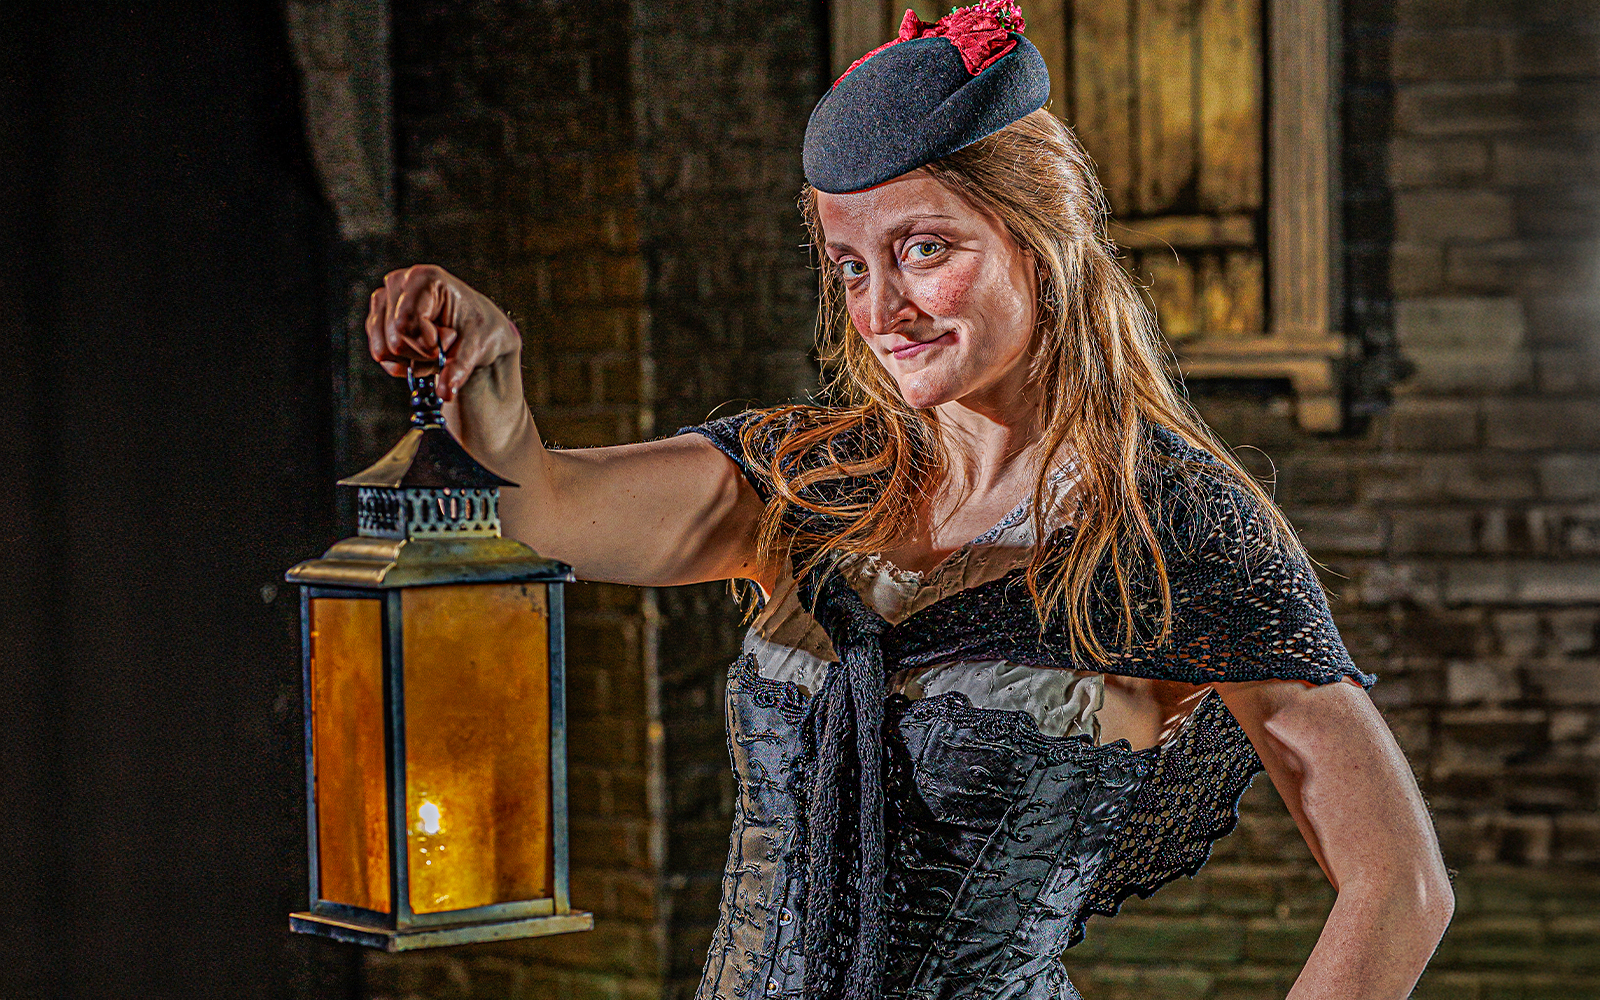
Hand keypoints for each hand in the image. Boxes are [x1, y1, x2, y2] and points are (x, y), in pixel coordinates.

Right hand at [365, 264, 519, 400]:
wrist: (477, 330)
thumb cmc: (479, 329)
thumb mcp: (476, 346)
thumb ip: (459, 368)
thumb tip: (446, 393)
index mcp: (425, 278)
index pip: (405, 323)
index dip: (425, 345)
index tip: (446, 346)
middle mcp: (399, 283)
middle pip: (394, 340)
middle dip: (422, 353)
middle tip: (445, 346)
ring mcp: (384, 300)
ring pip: (384, 349)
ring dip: (412, 360)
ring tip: (435, 348)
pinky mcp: (378, 320)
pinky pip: (380, 353)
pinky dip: (402, 362)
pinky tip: (421, 354)